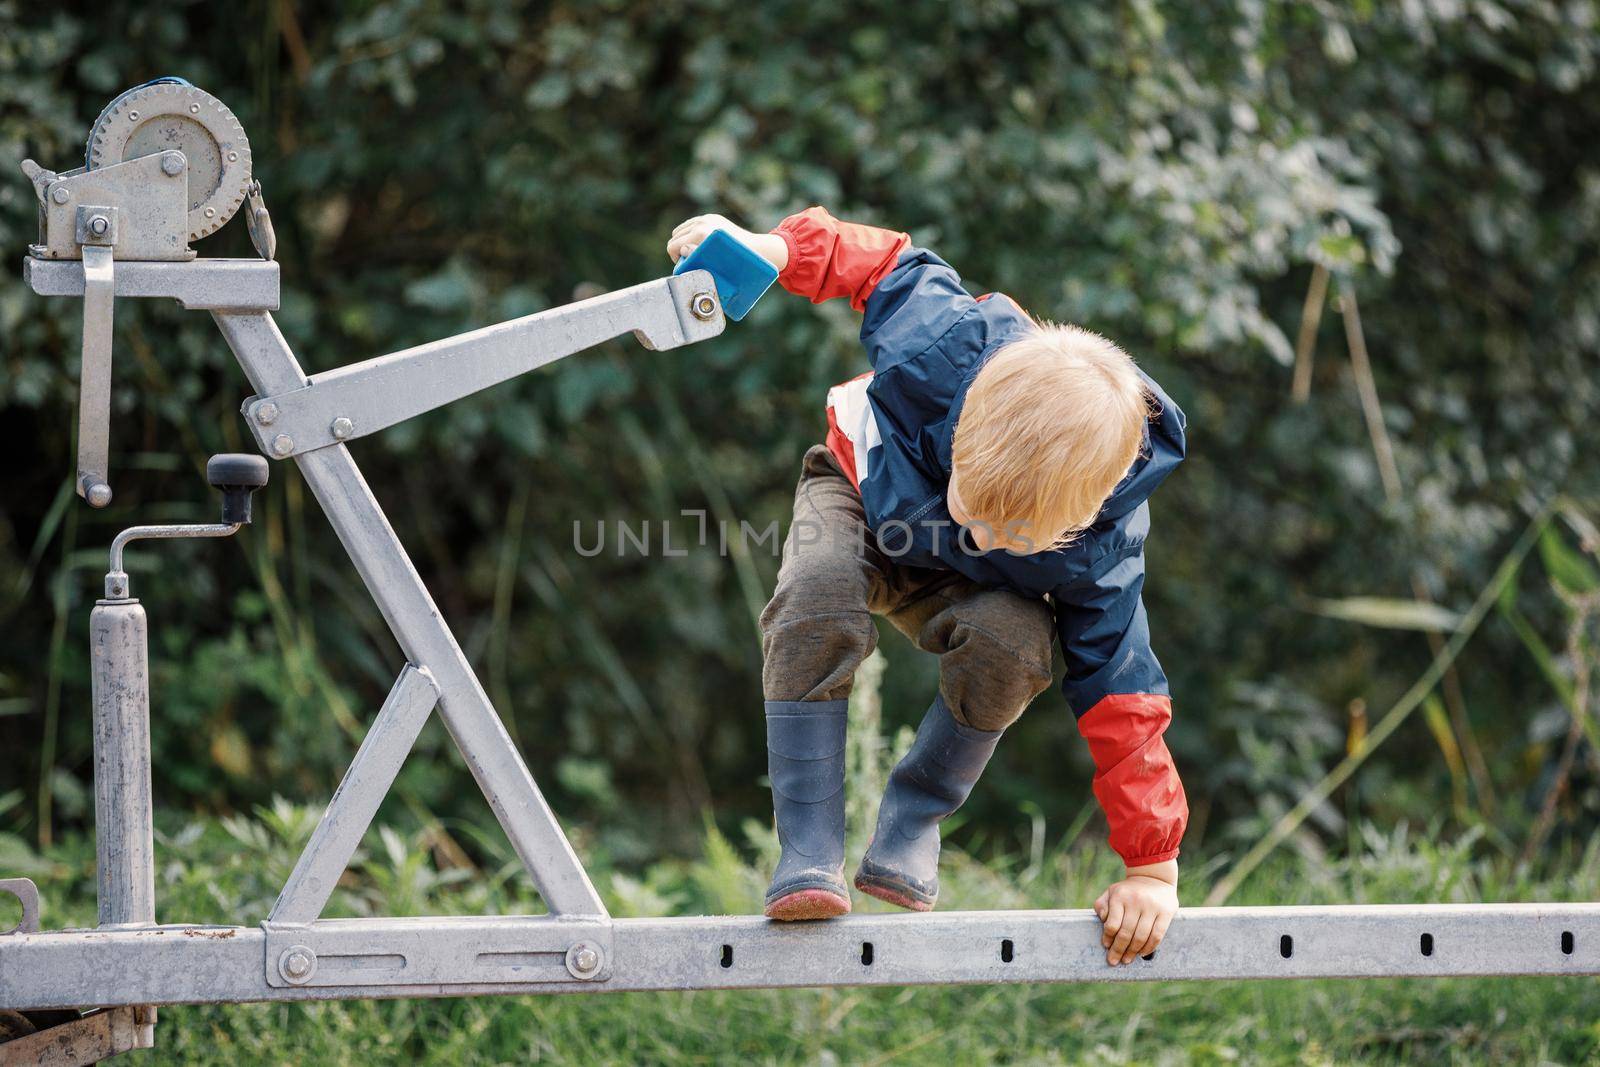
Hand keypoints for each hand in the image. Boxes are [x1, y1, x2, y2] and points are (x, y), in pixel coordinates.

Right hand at [667, 214, 787, 269]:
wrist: (756, 249)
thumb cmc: (735, 263)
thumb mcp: (712, 264)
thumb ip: (695, 257)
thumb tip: (682, 251)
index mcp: (700, 235)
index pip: (672, 245)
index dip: (675, 258)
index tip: (684, 264)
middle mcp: (701, 223)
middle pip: (675, 236)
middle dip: (678, 249)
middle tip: (688, 259)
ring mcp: (706, 218)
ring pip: (681, 229)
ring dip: (683, 240)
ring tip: (693, 251)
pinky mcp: (712, 217)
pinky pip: (692, 224)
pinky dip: (691, 233)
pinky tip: (700, 243)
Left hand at [1093, 860, 1177, 965]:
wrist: (1154, 877)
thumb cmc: (1128, 890)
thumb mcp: (1112, 892)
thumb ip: (1102, 905)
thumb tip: (1103, 921)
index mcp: (1120, 897)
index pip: (1112, 924)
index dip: (1108, 938)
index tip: (1106, 946)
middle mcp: (1136, 901)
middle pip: (1126, 933)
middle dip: (1119, 950)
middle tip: (1114, 961)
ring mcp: (1152, 907)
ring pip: (1141, 937)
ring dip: (1133, 952)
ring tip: (1127, 959)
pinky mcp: (1165, 913)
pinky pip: (1157, 935)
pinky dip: (1149, 947)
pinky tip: (1142, 953)